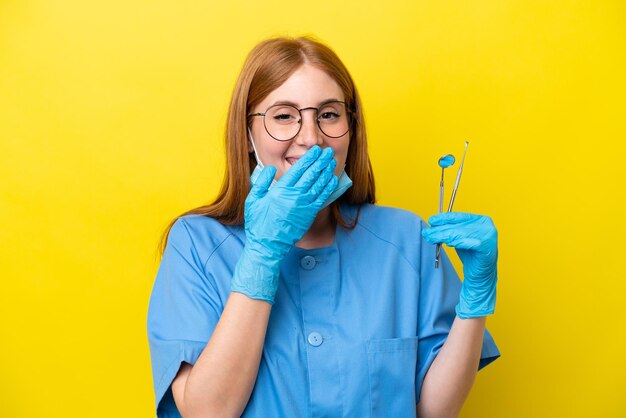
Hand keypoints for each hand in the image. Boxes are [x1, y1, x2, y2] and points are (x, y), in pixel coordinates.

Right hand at [231, 145, 337, 303]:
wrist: (268, 245)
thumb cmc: (258, 223)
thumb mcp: (253, 199)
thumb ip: (262, 182)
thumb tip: (271, 168)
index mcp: (281, 190)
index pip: (299, 169)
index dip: (309, 158)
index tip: (316, 150)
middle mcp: (295, 196)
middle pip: (312, 174)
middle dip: (321, 161)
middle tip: (328, 151)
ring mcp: (304, 205)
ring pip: (319, 184)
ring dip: (326, 172)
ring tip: (332, 162)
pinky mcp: (309, 214)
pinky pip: (322, 198)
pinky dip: (328, 188)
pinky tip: (332, 180)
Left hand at [422, 212, 497, 318]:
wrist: (481, 275)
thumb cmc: (471, 255)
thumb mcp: (459, 238)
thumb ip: (450, 230)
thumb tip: (432, 225)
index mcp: (481, 219)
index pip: (460, 216)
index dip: (444, 218)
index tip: (432, 220)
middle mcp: (486, 225)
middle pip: (458, 225)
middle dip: (440, 229)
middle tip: (427, 233)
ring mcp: (488, 236)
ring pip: (460, 233)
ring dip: (443, 236)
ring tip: (432, 238)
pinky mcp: (487, 247)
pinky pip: (467, 243)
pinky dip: (456, 242)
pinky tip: (447, 243)